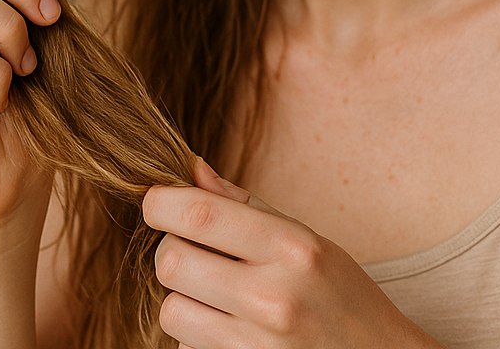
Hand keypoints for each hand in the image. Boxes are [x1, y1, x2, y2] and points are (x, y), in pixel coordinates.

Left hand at [143, 159, 440, 348]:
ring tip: (218, 299)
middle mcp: (274, 298)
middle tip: (198, 255)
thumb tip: (189, 169)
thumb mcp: (307, 240)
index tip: (157, 202)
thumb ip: (244, 205)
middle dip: (173, 252)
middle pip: (171, 262)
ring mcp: (256, 347)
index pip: (199, 214)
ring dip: (183, 301)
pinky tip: (232, 332)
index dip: (161, 203)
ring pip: (170, 312)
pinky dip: (197, 338)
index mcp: (293, 248)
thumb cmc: (342, 296)